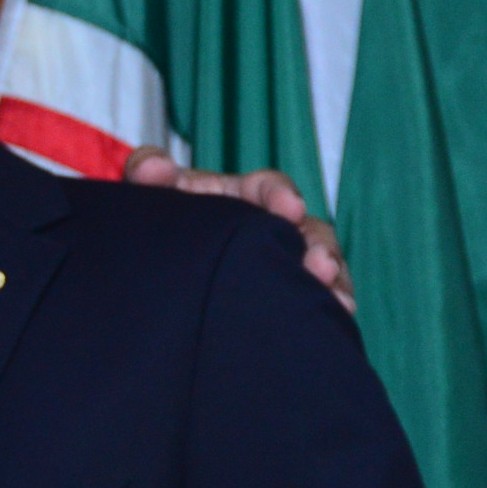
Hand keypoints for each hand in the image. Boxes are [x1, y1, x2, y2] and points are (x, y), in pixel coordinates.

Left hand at [124, 147, 353, 313]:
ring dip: (334, 283)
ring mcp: (289, 262)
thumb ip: (148, 172)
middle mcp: (276, 228)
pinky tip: (337, 318)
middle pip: (310, 231)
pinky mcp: (293, 296)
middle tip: (321, 266)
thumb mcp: (158, 198)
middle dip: (320, 248)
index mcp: (246, 197)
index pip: (270, 188)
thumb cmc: (171, 225)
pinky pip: (320, 301)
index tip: (288, 208)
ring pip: (324, 268)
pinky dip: (332, 308)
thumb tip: (153, 169)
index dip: (280, 195)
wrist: (164, 277)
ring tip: (338, 302)